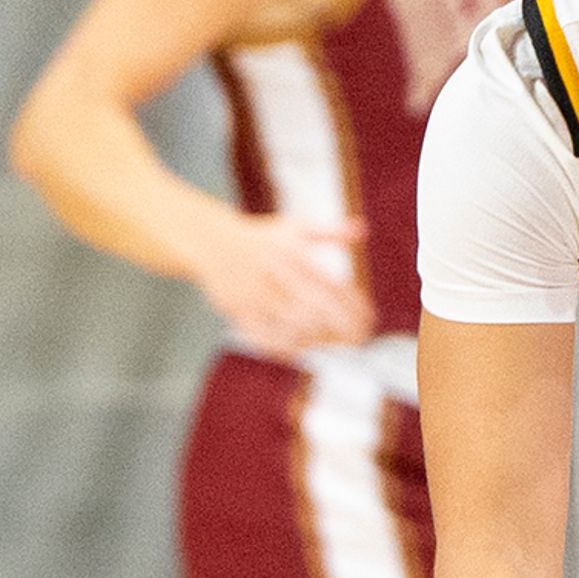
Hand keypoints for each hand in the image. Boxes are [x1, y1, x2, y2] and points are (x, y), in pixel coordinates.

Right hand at [189, 207, 371, 356]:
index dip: (354, 306)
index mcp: (292, 254)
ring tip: (334, 343)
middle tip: (360, 339)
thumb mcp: (294, 227)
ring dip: (317, 338)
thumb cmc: (260, 237)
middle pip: (315, 308)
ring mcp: (254, 293)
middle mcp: (274, 273)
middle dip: (342, 327)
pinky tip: (300, 350)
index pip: (331, 285)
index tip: (371, 319)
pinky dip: (283, 346)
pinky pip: (262, 335)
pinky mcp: (236, 308)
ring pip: (290, 325)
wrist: (207, 239)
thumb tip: (363, 229)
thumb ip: (330, 231)